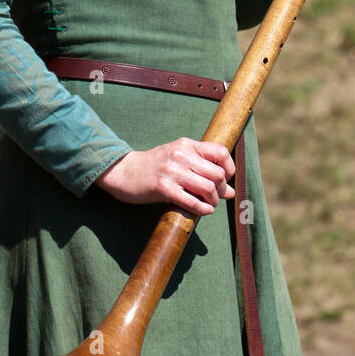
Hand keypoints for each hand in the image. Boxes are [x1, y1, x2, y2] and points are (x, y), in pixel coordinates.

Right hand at [94, 138, 235, 216]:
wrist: (123, 171)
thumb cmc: (154, 167)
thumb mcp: (178, 158)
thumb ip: (203, 170)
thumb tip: (231, 191)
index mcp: (186, 144)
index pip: (220, 152)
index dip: (230, 168)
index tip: (226, 179)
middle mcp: (181, 155)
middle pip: (217, 173)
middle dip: (222, 189)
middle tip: (217, 196)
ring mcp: (172, 171)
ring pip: (208, 188)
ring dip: (213, 200)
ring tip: (209, 204)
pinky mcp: (163, 188)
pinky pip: (192, 202)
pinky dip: (203, 209)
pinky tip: (203, 210)